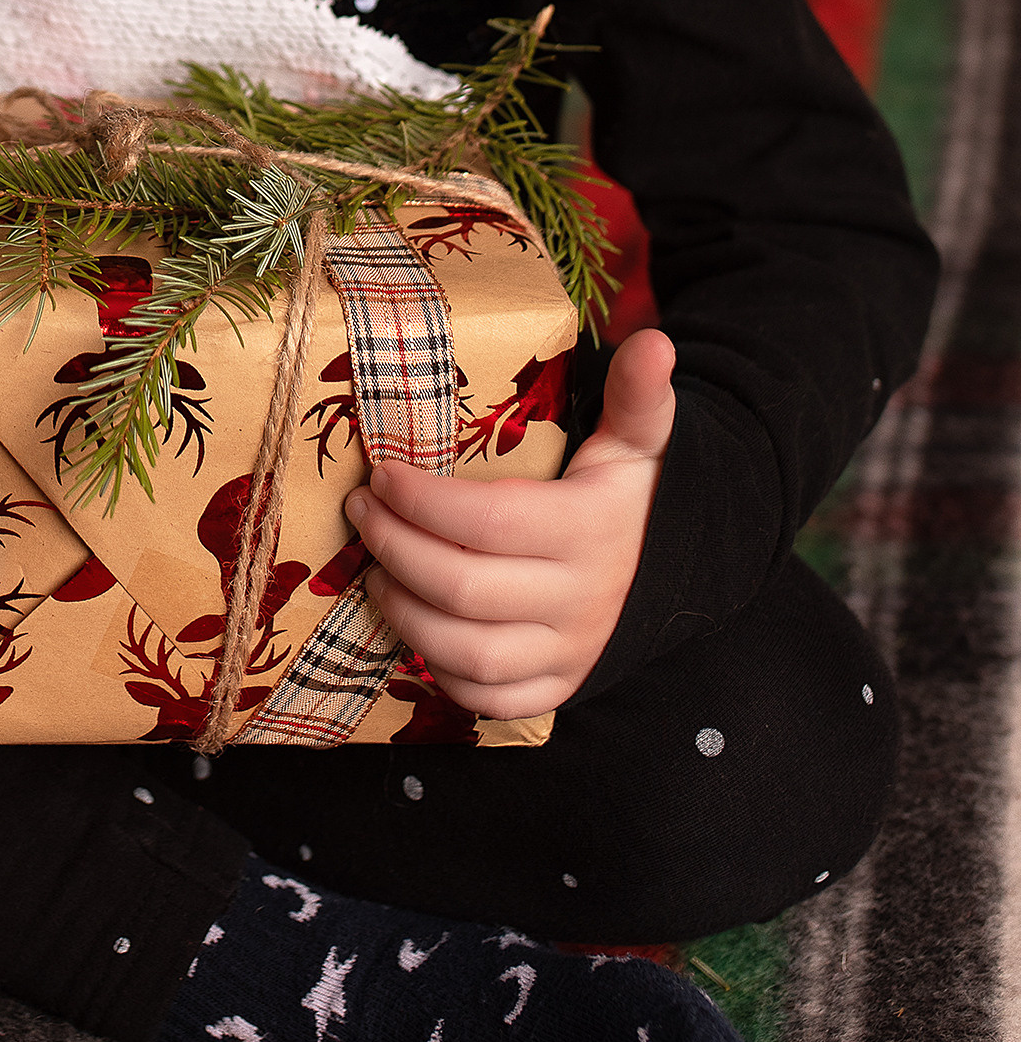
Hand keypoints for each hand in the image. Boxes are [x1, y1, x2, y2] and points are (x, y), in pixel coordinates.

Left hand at [344, 326, 676, 715]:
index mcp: (589, 531)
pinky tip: (415, 625)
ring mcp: (570, 653)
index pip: (489, 522)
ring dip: (405, 612)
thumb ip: (637, 395)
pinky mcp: (558, 687)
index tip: (380, 473)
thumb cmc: (630, 496)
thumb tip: (654, 340)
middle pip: (463, 589)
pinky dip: (442, 673)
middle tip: (361, 512)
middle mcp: (581, 601)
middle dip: (395, 549)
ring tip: (374, 568)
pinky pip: (489, 701)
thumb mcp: (637, 441)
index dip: (422, 501)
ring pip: (467, 653)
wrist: (680, 570)